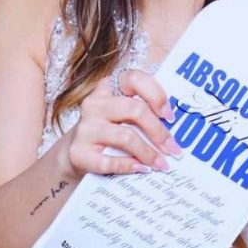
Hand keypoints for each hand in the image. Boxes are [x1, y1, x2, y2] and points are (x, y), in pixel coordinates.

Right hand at [57, 69, 182, 178]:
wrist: (74, 151)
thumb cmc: (107, 129)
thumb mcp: (121, 113)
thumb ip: (142, 110)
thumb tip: (172, 129)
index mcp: (108, 87)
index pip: (134, 78)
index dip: (156, 95)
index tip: (169, 116)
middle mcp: (95, 103)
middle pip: (135, 110)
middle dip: (159, 131)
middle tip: (173, 148)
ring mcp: (85, 127)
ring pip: (126, 136)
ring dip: (148, 153)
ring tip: (160, 164)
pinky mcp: (78, 152)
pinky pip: (109, 161)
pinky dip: (128, 166)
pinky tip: (140, 169)